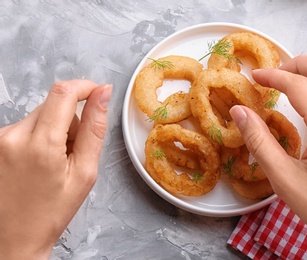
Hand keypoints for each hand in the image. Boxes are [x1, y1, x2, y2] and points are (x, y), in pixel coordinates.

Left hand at [0, 80, 111, 258]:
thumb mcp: (84, 172)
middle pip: (54, 104)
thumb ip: (95, 128)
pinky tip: (39, 162)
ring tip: (54, 162)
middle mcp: (13, 136)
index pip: (64, 93)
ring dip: (54, 129)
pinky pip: (27, 126)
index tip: (97, 93)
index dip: (85, 87)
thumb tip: (102, 95)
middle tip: (74, 151)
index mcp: (40, 144)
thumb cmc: (51, 211)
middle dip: (71, 119)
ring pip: (41, 115)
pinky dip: (39, 136)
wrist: (15, 236)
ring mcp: (1, 139)